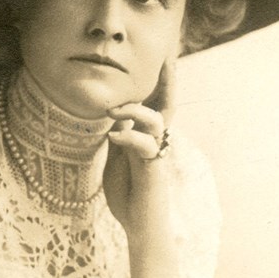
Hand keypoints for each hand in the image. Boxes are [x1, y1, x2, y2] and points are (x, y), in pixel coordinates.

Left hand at [103, 58, 175, 239]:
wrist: (138, 222)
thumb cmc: (128, 190)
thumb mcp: (118, 154)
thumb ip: (119, 132)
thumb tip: (112, 110)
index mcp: (147, 135)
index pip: (155, 101)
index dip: (159, 79)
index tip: (160, 55)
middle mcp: (156, 140)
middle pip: (166, 103)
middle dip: (166, 79)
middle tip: (164, 56)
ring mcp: (155, 154)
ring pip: (156, 121)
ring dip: (135, 111)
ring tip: (113, 111)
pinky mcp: (151, 169)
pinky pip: (145, 147)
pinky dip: (129, 138)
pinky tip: (114, 136)